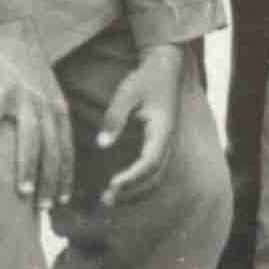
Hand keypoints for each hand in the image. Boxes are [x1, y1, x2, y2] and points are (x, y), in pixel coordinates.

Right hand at [0, 21, 73, 206]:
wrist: (11, 29)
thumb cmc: (24, 67)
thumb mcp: (45, 92)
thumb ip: (47, 118)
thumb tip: (45, 149)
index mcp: (58, 108)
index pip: (65, 149)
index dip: (64, 175)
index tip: (61, 200)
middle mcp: (46, 105)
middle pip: (52, 149)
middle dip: (50, 180)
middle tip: (44, 206)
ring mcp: (25, 97)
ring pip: (30, 138)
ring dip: (28, 166)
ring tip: (23, 190)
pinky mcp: (1, 88)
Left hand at [96, 42, 186, 204]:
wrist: (165, 67)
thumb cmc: (145, 78)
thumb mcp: (127, 92)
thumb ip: (115, 117)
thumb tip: (101, 144)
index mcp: (162, 130)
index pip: (150, 163)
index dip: (131, 177)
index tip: (111, 185)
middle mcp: (167, 141)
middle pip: (154, 177)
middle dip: (132, 192)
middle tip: (106, 200)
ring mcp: (165, 144)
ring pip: (155, 177)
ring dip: (135, 191)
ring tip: (110, 199)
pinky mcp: (159, 144)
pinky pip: (152, 170)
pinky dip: (137, 182)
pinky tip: (118, 185)